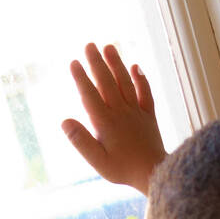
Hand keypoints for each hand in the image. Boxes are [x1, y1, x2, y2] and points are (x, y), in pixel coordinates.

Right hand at [62, 42, 167, 194]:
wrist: (155, 174)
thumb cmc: (122, 170)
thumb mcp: (97, 161)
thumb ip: (81, 141)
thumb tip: (64, 121)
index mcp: (105, 122)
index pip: (90, 95)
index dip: (81, 78)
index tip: (74, 62)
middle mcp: (121, 112)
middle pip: (107, 82)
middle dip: (97, 62)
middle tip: (89, 44)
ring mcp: (136, 112)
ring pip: (125, 83)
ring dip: (117, 64)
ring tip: (109, 47)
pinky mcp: (149, 116)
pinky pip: (146, 93)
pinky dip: (141, 79)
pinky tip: (136, 66)